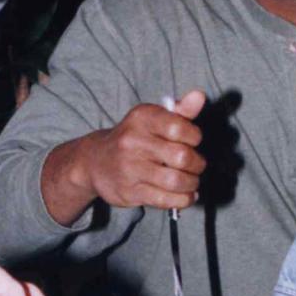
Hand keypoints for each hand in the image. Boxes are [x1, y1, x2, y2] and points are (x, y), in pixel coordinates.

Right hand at [81, 89, 206, 209]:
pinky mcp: (129, 192)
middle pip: (182, 157)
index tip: (193, 141)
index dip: (194, 137)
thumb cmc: (134, 137)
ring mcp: (130, 168)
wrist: (95, 161)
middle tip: (196, 164)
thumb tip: (200, 96)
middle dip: (197, 163)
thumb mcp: (152, 118)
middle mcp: (133, 141)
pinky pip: (166, 199)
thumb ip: (179, 110)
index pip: (179, 128)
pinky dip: (183, 199)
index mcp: (141, 118)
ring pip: (176, 181)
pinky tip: (186, 194)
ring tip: (192, 180)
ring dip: (192, 183)